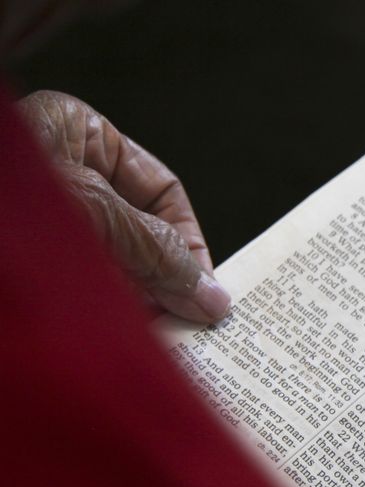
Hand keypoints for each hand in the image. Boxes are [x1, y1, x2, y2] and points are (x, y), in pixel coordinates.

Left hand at [17, 90, 229, 322]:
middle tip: (186, 329)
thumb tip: (214, 297)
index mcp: (78, 136)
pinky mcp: (21, 267)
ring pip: (105, 270)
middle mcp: (59, 177)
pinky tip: (113, 345)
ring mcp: (36, 224)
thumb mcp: (93, 215)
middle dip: (162, 283)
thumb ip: (158, 253)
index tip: (206, 295)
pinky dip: (97, 319)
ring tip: (151, 344)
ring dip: (131, 308)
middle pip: (137, 234)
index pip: (161, 191)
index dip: (190, 242)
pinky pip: (74, 293)